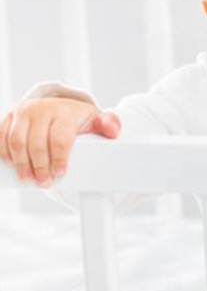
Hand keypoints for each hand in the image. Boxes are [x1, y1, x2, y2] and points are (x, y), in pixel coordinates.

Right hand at [0, 97, 119, 186]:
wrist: (61, 108)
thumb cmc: (80, 120)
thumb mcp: (97, 121)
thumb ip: (109, 125)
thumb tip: (112, 130)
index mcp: (65, 111)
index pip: (60, 138)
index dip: (59, 159)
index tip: (60, 174)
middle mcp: (42, 108)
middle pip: (36, 142)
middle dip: (39, 166)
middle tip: (44, 183)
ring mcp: (23, 111)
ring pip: (16, 139)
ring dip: (20, 162)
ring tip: (28, 179)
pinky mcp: (9, 115)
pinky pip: (0, 134)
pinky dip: (3, 151)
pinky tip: (11, 164)